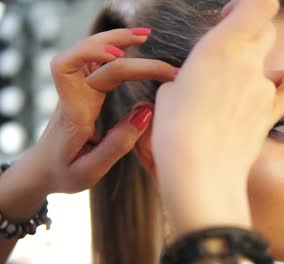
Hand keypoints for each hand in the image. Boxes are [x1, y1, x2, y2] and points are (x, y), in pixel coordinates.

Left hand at [35, 28, 175, 194]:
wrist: (44, 169)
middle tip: (151, 41)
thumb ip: (119, 143)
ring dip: (116, 38)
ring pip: (90, 51)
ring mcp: (77, 89)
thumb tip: (147, 111)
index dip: (93, 53)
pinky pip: (97, 61)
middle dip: (119, 42)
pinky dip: (115, 47)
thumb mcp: (91, 170)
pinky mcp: (84, 89)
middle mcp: (73, 94)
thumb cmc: (65, 172)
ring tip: (145, 35)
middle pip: (88, 54)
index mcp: (73, 112)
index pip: (70, 70)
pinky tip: (132, 47)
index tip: (121, 56)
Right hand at [152, 0, 283, 235]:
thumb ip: (188, 78)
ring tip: (236, 87)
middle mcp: (248, 62)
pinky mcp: (271, 113)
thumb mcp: (168, 94)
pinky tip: (270, 94)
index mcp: (221, 47)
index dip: (246, 5)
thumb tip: (193, 81)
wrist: (200, 173)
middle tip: (228, 51)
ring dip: (256, 67)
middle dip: (250, 33)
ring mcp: (263, 88)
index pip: (257, 5)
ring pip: (270, 62)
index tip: (229, 16)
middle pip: (265, 30)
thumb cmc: (176, 133)